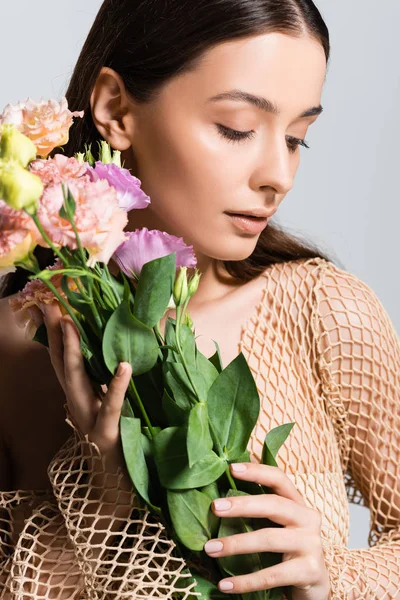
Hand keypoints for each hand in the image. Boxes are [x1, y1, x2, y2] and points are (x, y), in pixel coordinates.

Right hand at [37, 302, 131, 476]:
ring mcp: (89, 419)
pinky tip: (124, 366)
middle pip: (62, 365)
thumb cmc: (116, 446)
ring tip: (72, 324)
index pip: (63, 361)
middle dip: (56, 334)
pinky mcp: (107, 434)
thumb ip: (105, 387)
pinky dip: (117, 386)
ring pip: (76, 381)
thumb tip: (115, 358)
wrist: (114, 489)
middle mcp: (78, 405)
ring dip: (73, 352)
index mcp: (80, 397)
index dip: (56, 334)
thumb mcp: (109, 410)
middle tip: (50, 305)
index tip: (52, 307)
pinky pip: (111, 407)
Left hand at [203, 462, 330, 599]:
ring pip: (269, 539)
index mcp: (298, 504)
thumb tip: (219, 498)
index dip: (257, 471)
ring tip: (210, 548)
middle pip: (274, 505)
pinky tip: (224, 585)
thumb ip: (259, 512)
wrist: (315, 586)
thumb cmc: (288, 551)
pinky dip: (245, 581)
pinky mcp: (310, 571)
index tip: (231, 468)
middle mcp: (308, 519)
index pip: (279, 479)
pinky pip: (272, 575)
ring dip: (236, 544)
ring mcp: (312, 545)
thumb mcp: (278, 527)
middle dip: (242, 505)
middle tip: (215, 507)